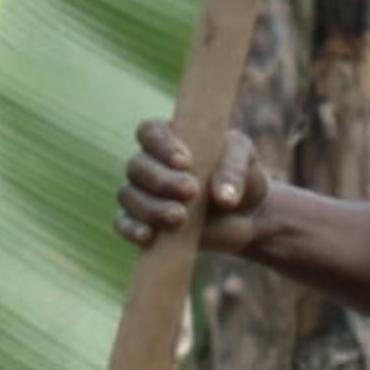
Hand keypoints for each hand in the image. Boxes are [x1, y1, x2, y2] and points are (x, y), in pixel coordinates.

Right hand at [117, 118, 270, 253]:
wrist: (244, 216)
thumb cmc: (241, 176)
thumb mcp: (245, 161)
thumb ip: (235, 170)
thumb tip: (224, 198)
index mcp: (169, 138)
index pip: (150, 132)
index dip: (162, 145)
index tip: (186, 162)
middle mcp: (149, 164)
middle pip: (137, 166)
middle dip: (162, 180)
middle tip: (191, 192)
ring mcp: (141, 194)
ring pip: (129, 195)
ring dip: (151, 207)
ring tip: (180, 218)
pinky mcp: (142, 222)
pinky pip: (123, 223)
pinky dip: (132, 229)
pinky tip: (149, 237)